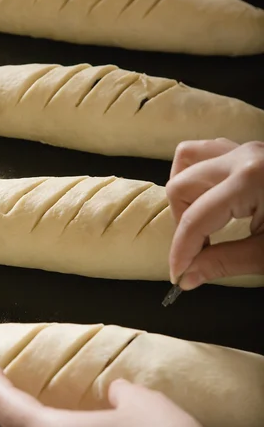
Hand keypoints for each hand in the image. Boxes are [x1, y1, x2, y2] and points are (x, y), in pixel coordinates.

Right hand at [166, 139, 263, 288]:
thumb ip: (224, 263)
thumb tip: (187, 277)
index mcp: (249, 179)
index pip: (196, 219)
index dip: (181, 252)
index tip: (178, 277)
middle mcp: (241, 156)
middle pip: (181, 185)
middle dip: (183, 223)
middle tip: (200, 251)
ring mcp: (245, 148)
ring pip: (188, 160)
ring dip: (185, 194)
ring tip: (201, 221)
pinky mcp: (249, 151)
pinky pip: (207, 153)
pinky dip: (199, 176)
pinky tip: (211, 199)